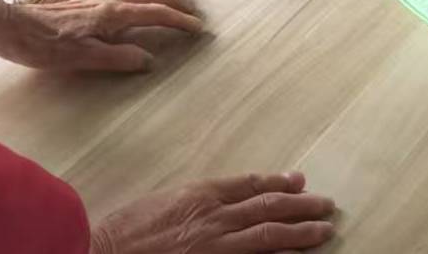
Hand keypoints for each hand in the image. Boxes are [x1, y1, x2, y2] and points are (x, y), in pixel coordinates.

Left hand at [0, 0, 202, 71]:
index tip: (198, 28)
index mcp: (112, 14)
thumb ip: (118, 57)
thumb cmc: (42, 47)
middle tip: (194, 11)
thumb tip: (150, 60)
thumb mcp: (81, 59)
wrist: (8, 28)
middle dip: (177, 0)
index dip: (179, 20)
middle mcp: (109, 0)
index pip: (156, 13)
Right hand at [90, 172, 337, 253]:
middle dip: (301, 206)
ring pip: (268, 236)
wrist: (100, 252)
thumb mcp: (161, 203)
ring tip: (324, 230)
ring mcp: (216, 246)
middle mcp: (214, 218)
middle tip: (326, 205)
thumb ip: (193, 201)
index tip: (298, 181)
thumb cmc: (123, 232)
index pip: (249, 185)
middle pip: (268, 208)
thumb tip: (218, 201)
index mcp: (200, 195)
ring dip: (300, 233)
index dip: (277, 182)